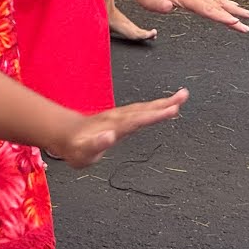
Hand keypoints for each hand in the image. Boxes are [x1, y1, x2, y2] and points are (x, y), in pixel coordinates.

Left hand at [48, 89, 188, 167]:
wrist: (64, 135)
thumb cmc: (75, 147)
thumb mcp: (83, 152)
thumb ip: (96, 144)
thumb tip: (109, 136)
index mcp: (113, 127)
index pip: (137, 120)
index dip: (154, 115)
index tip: (172, 109)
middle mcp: (117, 119)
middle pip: (144, 109)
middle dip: (164, 103)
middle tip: (184, 96)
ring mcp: (118, 116)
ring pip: (143, 108)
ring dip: (162, 102)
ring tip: (180, 97)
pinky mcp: (119, 118)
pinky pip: (140, 110)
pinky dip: (154, 107)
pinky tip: (163, 106)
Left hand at [133, 0, 248, 31]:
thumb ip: (159, 5)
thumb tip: (169, 7)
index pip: (207, 9)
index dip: (221, 17)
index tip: (234, 22)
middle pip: (218, 7)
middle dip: (235, 16)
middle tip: (248, 25)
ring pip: (219, 2)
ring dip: (235, 9)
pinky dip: (226, 3)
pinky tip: (232, 7)